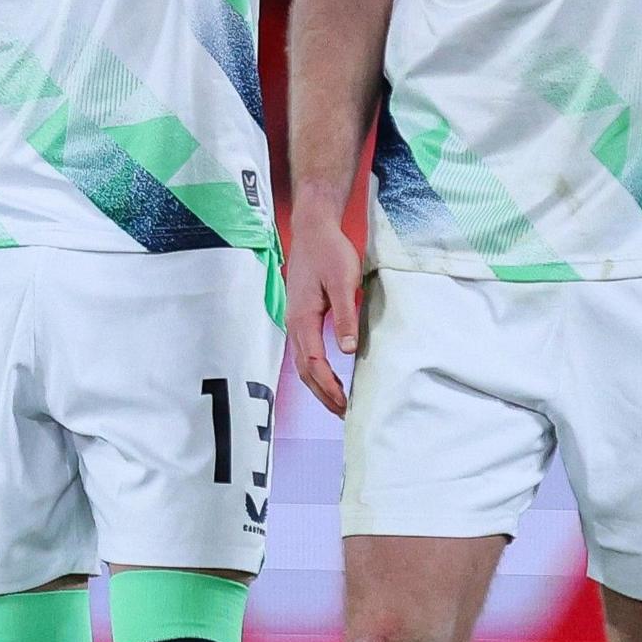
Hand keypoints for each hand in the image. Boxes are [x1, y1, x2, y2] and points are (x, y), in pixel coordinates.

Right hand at [287, 211, 364, 414]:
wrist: (313, 229)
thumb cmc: (329, 252)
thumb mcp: (343, 281)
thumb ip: (345, 316)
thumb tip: (346, 350)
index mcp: (303, 318)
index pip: (313, 363)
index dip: (328, 386)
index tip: (345, 403)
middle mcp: (294, 323)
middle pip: (304, 370)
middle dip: (322, 394)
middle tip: (342, 412)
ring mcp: (295, 320)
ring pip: (302, 363)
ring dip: (317, 385)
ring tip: (335, 402)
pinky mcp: (301, 316)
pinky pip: (304, 352)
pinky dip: (315, 370)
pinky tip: (327, 375)